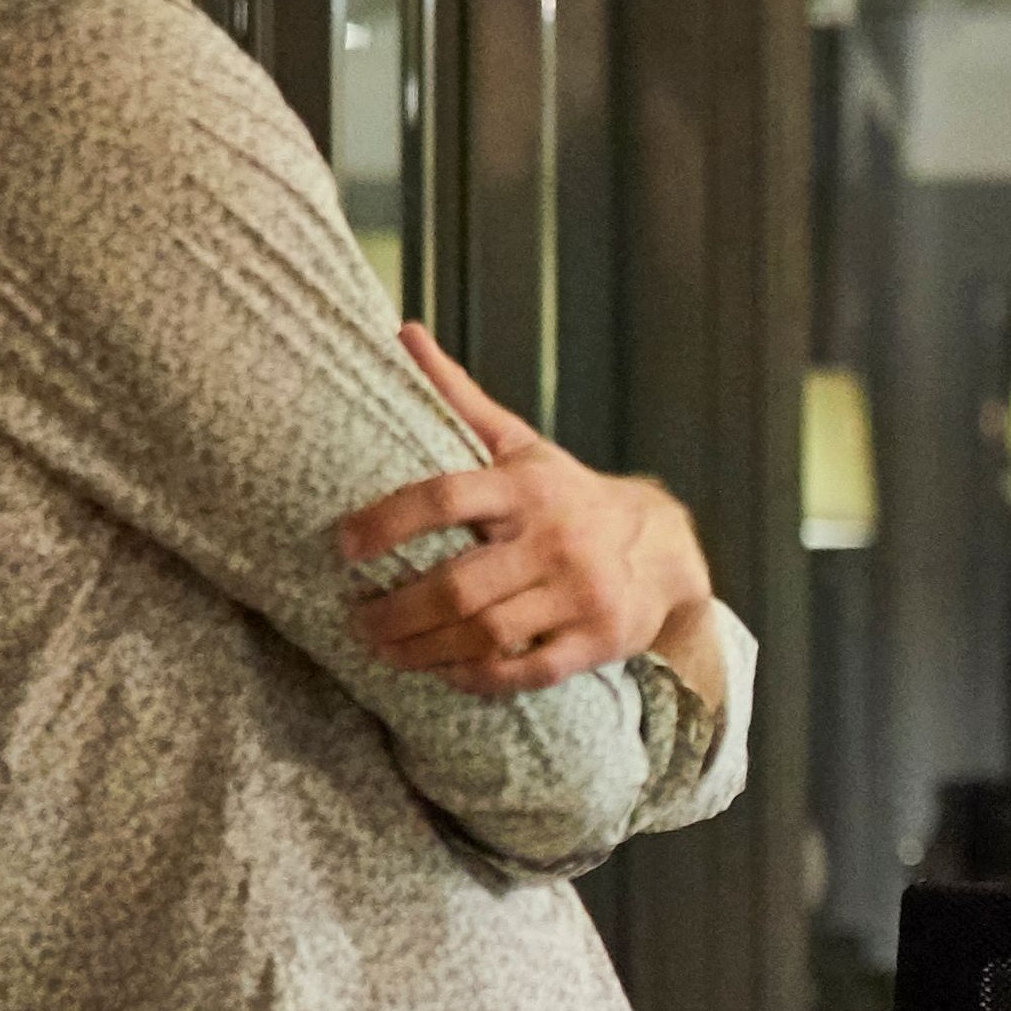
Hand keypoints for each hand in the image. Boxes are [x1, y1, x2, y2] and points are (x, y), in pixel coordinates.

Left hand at [335, 323, 717, 697]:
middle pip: (459, 585)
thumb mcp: (521, 445)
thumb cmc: (569, 495)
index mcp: (528, 487)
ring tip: (384, 651)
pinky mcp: (597, 640)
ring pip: (487, 634)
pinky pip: (527, 671)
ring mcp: (581, 593)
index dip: (388, 523)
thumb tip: (402, 332)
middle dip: (395, 611)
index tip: (344, 547)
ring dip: (423, 650)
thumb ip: (459, 398)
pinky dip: (477, 678)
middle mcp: (556, 540)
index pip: (447, 499)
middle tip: (356, 621)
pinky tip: (444, 673)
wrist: (665, 548)